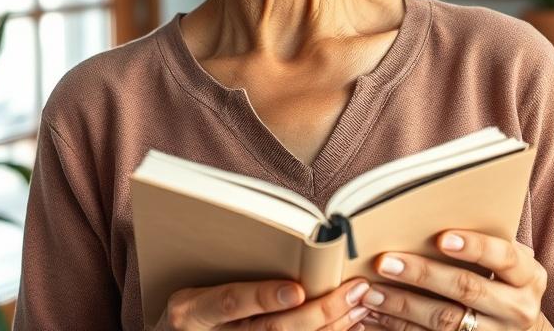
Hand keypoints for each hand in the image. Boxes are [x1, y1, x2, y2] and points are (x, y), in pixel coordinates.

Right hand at [153, 276, 374, 329]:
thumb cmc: (191, 294)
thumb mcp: (193, 273)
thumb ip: (229, 258)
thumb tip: (284, 232)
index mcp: (192, 311)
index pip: (230, 303)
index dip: (263, 297)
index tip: (297, 289)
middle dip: (319, 312)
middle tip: (354, 290)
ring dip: (332, 325)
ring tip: (362, 302)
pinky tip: (352, 324)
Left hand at [359, 229, 549, 330]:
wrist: (522, 330)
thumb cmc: (505, 280)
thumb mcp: (507, 261)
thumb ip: (482, 237)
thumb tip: (428, 210)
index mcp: (529, 277)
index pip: (504, 257)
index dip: (474, 246)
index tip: (441, 237)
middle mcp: (518, 309)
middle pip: (467, 290)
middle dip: (423, 274)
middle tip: (386, 262)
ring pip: (444, 321)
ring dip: (403, 306)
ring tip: (372, 291)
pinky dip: (399, 327)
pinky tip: (376, 315)